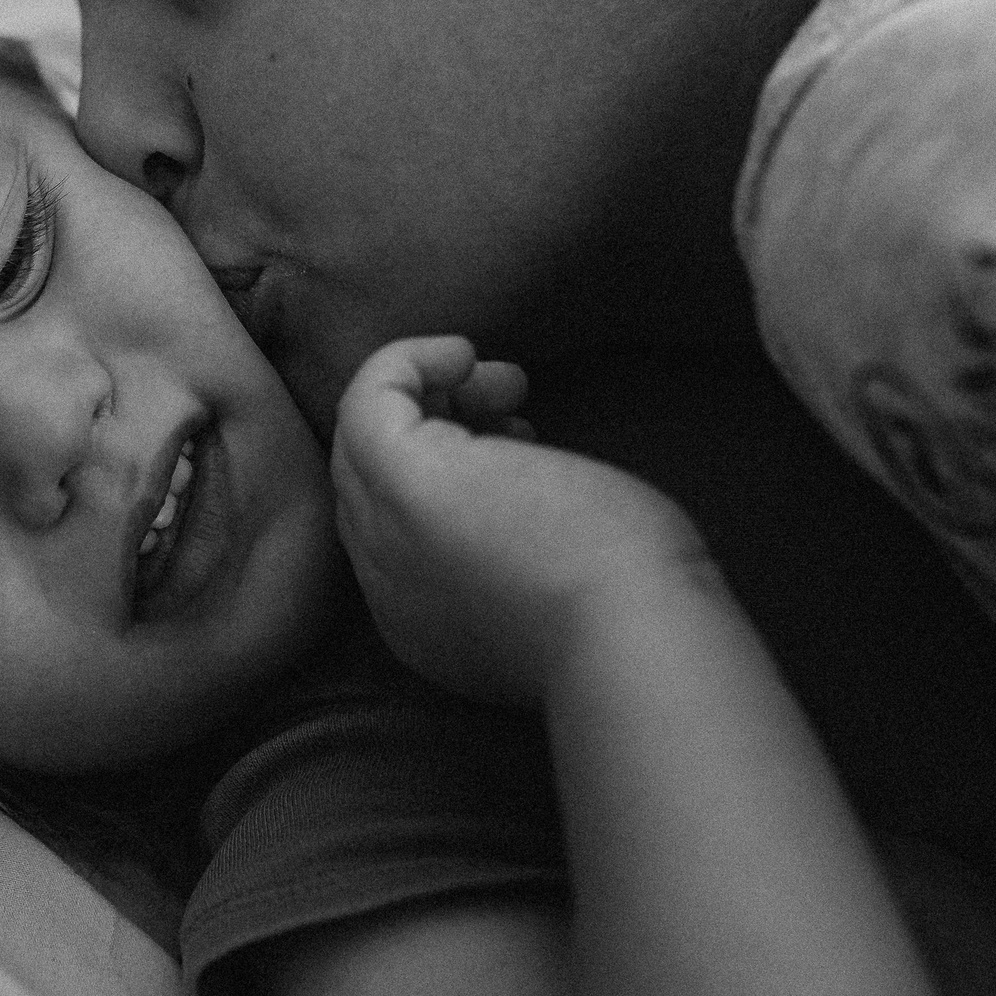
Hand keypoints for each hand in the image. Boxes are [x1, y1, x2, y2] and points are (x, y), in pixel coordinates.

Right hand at [332, 338, 714, 706]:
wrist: (633, 641)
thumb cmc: (634, 614)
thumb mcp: (562, 586)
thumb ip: (524, 552)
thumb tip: (519, 486)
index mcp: (426, 627)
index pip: (401, 531)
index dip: (448, 474)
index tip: (518, 445)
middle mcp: (388, 588)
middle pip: (371, 484)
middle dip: (432, 429)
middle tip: (509, 402)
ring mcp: (384, 534)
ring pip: (361, 443)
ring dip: (424, 395)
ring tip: (507, 382)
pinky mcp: (399, 479)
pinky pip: (366, 402)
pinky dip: (404, 364)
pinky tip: (463, 354)